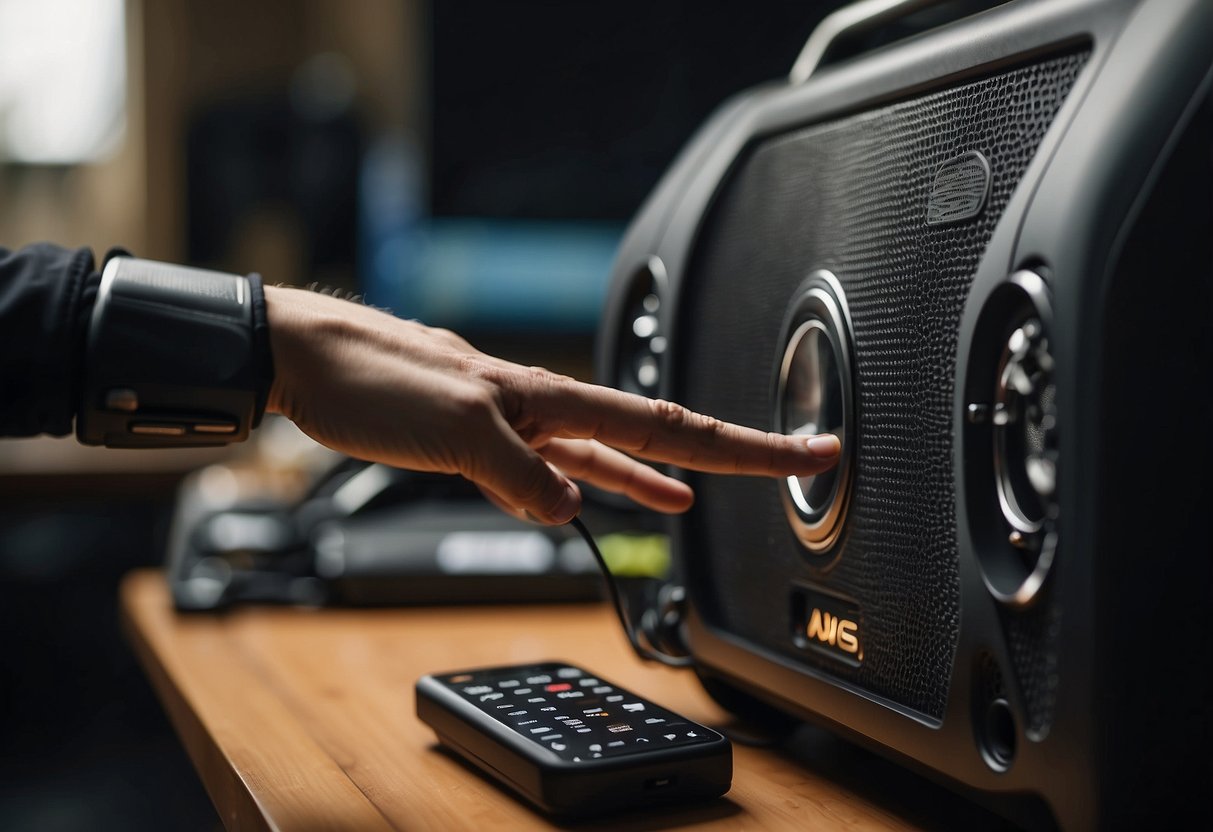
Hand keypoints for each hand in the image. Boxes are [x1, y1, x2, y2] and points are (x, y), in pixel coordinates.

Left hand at [264, 287, 840, 523]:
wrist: (304, 359)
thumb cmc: (369, 377)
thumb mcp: (452, 429)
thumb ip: (520, 474)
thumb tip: (572, 508)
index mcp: (551, 395)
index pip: (668, 425)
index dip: (742, 445)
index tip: (801, 450)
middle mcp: (544, 404)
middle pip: (655, 434)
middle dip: (725, 454)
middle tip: (785, 460)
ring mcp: (517, 421)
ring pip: (607, 451)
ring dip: (657, 473)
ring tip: (698, 494)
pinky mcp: (483, 438)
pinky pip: (554, 464)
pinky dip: (585, 481)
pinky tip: (593, 494)